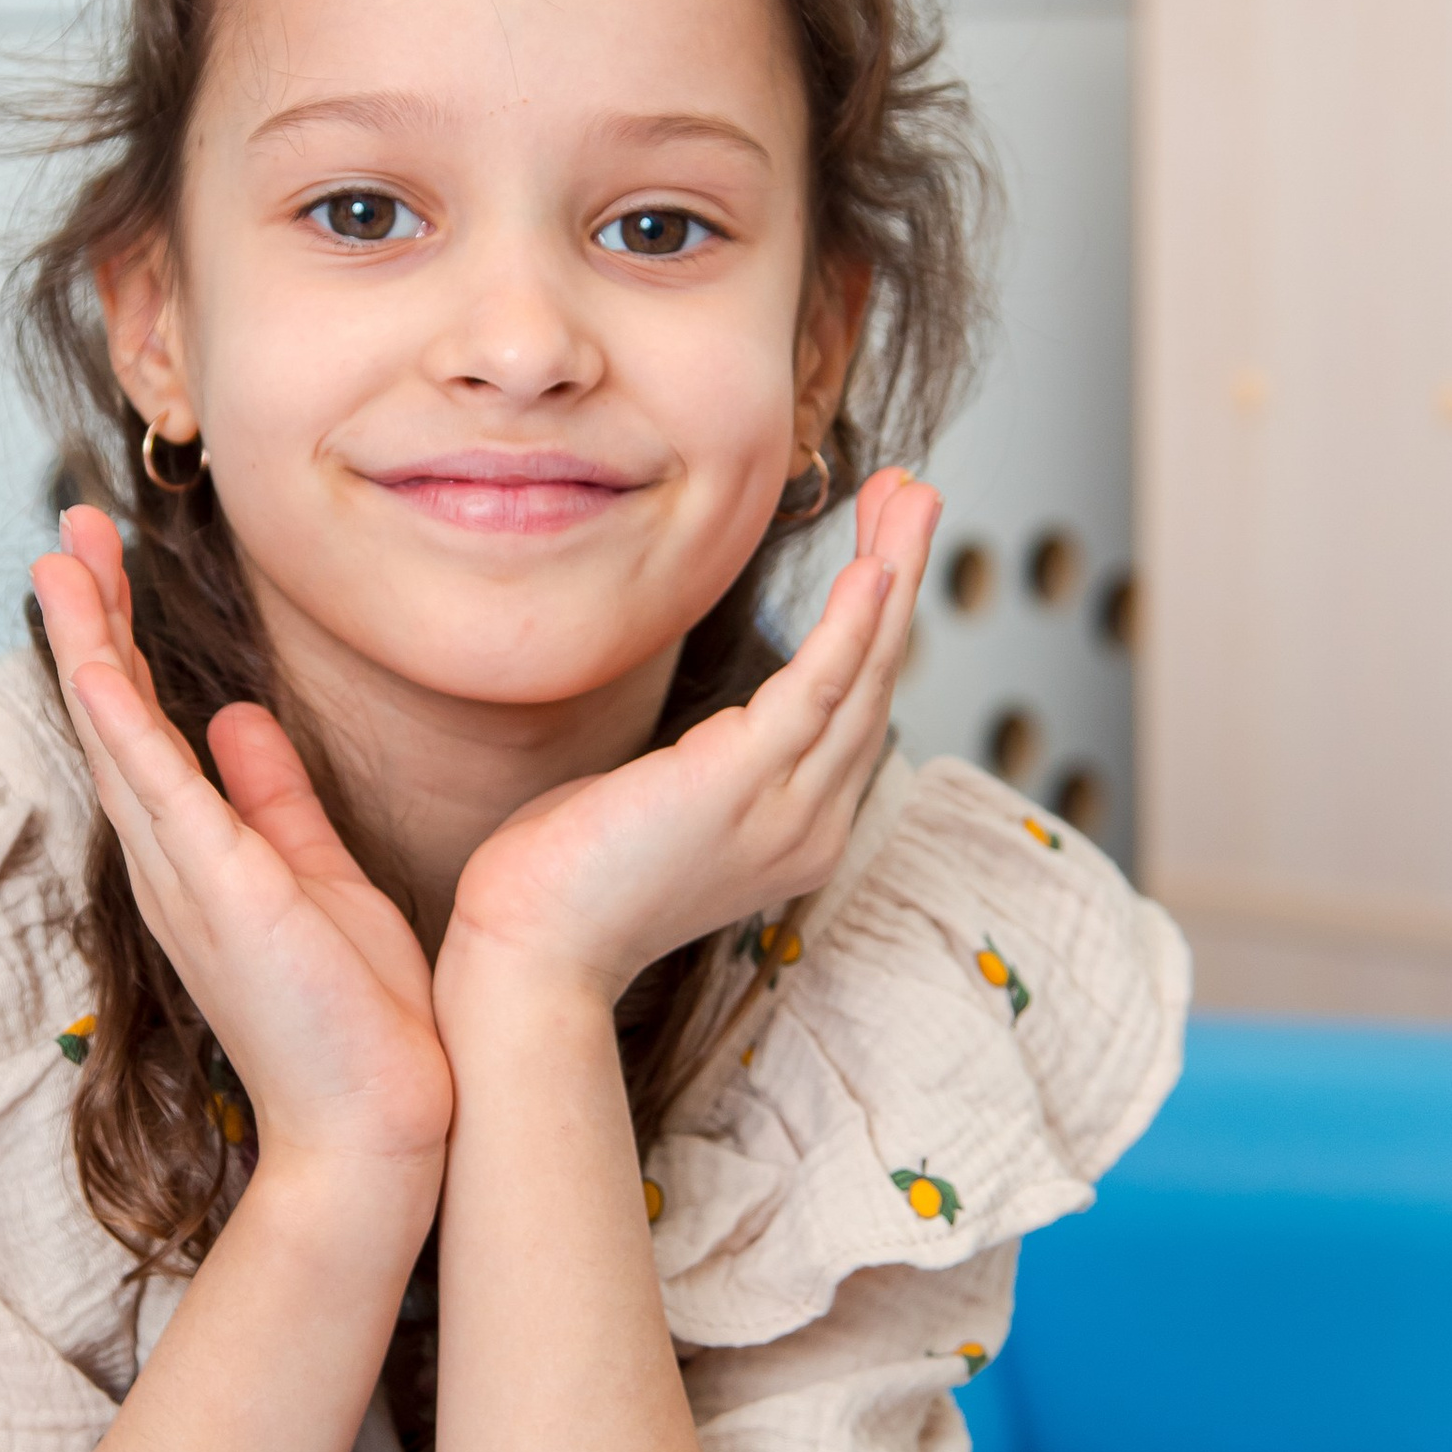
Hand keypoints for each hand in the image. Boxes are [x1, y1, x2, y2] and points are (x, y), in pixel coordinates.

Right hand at [32, 508, 449, 1179]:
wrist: (376, 1123)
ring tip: (62, 556)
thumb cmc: (354, 1014)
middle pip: (110, 714)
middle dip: (88, 615)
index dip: (117, 637)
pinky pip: (159, 791)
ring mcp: (186, 876)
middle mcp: (171, 859)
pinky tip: (97, 661)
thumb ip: (273, 796)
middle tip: (67, 526)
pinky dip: (123, 721)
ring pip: (117, 735)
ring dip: (87, 642)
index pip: (141, 723)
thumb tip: (236, 716)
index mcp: (195, 851)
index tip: (106, 559)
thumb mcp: (314, 873)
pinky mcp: (221, 892)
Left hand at [441, 471, 940, 1001]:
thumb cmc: (571, 882)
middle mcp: (809, 823)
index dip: (876, 620)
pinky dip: (851, 624)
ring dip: (894, 573)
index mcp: (795, 828)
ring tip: (914, 497)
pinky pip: (817, 691)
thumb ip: (701, 764)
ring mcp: (783, 810)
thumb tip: (709, 728)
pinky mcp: (740, 786)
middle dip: (902, 573)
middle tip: (920, 493)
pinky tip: (873, 568)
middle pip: (877, 678)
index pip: (853, 708)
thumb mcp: (655, 808)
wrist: (531, 958)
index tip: (882, 544)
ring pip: (863, 671)